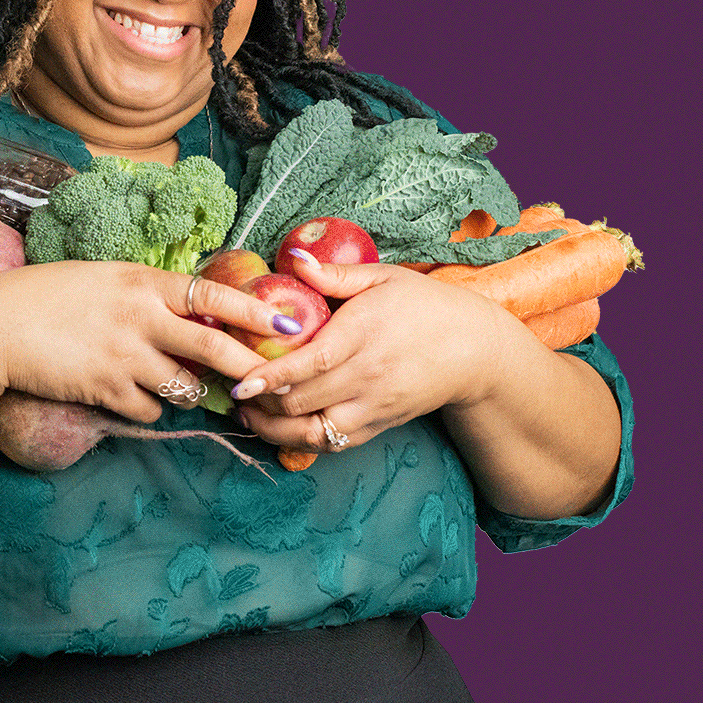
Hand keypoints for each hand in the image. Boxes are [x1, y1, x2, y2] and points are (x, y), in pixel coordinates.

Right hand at [0, 260, 293, 423]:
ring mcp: (123, 355)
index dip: (255, 310)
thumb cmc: (45, 295)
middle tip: (270, 381)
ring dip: (186, 391)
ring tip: (174, 384)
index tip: (289, 321)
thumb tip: (187, 314)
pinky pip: (149, 409)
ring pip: (183, 387)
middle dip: (247, 369)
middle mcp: (139, 317)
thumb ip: (144, 294)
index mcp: (141, 281)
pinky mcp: (105, 388)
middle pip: (213, 350)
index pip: (213, 295)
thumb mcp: (102, 279)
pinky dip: (147, 407)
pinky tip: (127, 395)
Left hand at [229, 251, 534, 454]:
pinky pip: (333, 443)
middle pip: (303, 402)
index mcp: (364, 333)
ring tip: (247, 412)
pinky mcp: (379, 426)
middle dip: (260, 402)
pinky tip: (277, 426)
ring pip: (313, 431)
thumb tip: (291, 259)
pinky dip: (300, 440)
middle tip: (228, 387)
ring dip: (274, 427)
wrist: (475, 350)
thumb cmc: (425, 306)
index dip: (271, 377)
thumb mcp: (384, 277)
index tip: (239, 381)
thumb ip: (335, 274)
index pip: (311, 363)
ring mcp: (373, 406)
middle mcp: (367, 375)